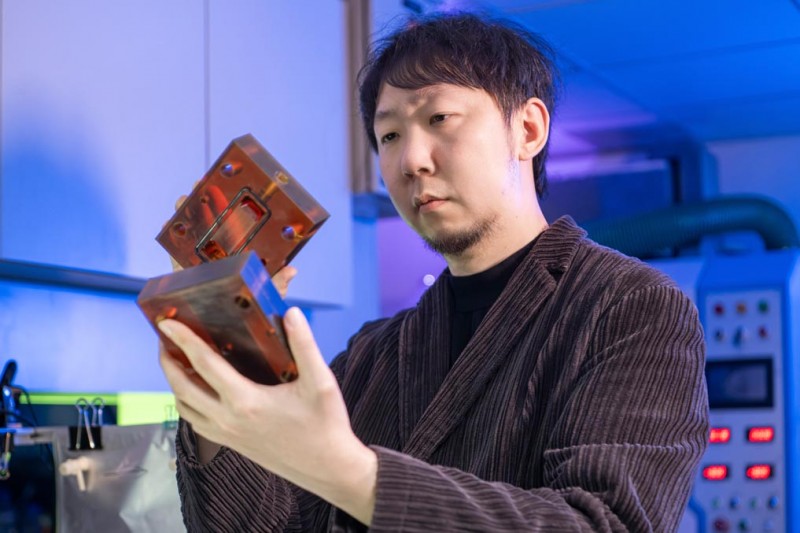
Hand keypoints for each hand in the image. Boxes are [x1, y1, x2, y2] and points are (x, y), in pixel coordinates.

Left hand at [158, 308, 376, 523]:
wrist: (328, 468)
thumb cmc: (325, 424)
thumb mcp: (320, 381)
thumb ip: (304, 344)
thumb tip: (291, 312)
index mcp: (245, 401)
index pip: (203, 363)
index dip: (182, 339)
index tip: (166, 322)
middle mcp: (228, 419)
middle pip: (182, 387)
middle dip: (168, 361)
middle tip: (164, 338)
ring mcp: (227, 435)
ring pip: (185, 408)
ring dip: (174, 383)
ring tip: (176, 361)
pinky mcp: (231, 444)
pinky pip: (196, 422)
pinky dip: (187, 403)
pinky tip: (197, 391)